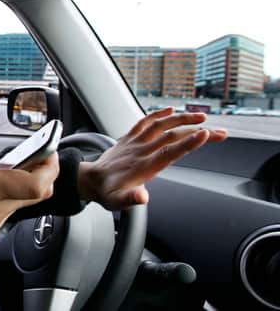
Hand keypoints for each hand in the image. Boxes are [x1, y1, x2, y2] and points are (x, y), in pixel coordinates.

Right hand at [0, 153, 58, 310]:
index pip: (37, 182)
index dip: (48, 163)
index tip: (46, 148)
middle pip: (40, 190)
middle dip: (44, 169)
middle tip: (36, 153)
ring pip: (23, 199)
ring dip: (24, 181)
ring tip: (10, 166)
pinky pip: (5, 208)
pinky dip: (6, 194)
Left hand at [77, 107, 227, 209]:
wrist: (89, 180)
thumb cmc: (107, 193)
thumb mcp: (118, 201)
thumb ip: (131, 198)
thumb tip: (143, 196)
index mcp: (144, 166)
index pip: (169, 152)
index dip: (188, 144)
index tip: (205, 134)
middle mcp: (141, 150)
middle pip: (173, 137)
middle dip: (197, 132)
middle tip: (221, 133)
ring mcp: (135, 142)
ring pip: (161, 125)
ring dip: (182, 119)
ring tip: (202, 117)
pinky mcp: (130, 138)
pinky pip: (144, 122)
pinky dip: (157, 114)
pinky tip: (171, 110)